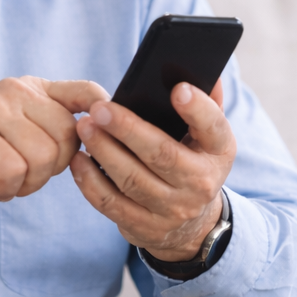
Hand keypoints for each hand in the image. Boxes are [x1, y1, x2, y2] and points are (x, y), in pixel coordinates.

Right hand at [0, 77, 106, 260]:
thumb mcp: (35, 142)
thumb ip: (65, 128)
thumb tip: (112, 120)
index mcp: (34, 89)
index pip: (85, 92)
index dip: (102, 113)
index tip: (102, 134)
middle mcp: (14, 89)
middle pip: (69, 135)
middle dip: (51, 168)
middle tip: (20, 170)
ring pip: (43, 156)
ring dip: (26, 181)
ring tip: (2, 175)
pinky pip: (14, 169)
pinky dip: (5, 187)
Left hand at [69, 79, 235, 262]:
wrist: (192, 225)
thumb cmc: (194, 162)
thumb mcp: (208, 137)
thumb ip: (206, 103)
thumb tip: (201, 68)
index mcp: (218, 152)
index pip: (213, 127)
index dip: (197, 108)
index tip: (177, 89)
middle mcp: (201, 184)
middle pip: (161, 154)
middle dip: (127, 129)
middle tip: (99, 108)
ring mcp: (172, 210)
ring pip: (131, 179)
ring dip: (103, 151)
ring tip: (84, 127)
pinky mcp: (145, 227)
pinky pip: (112, 203)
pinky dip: (90, 181)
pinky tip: (78, 160)